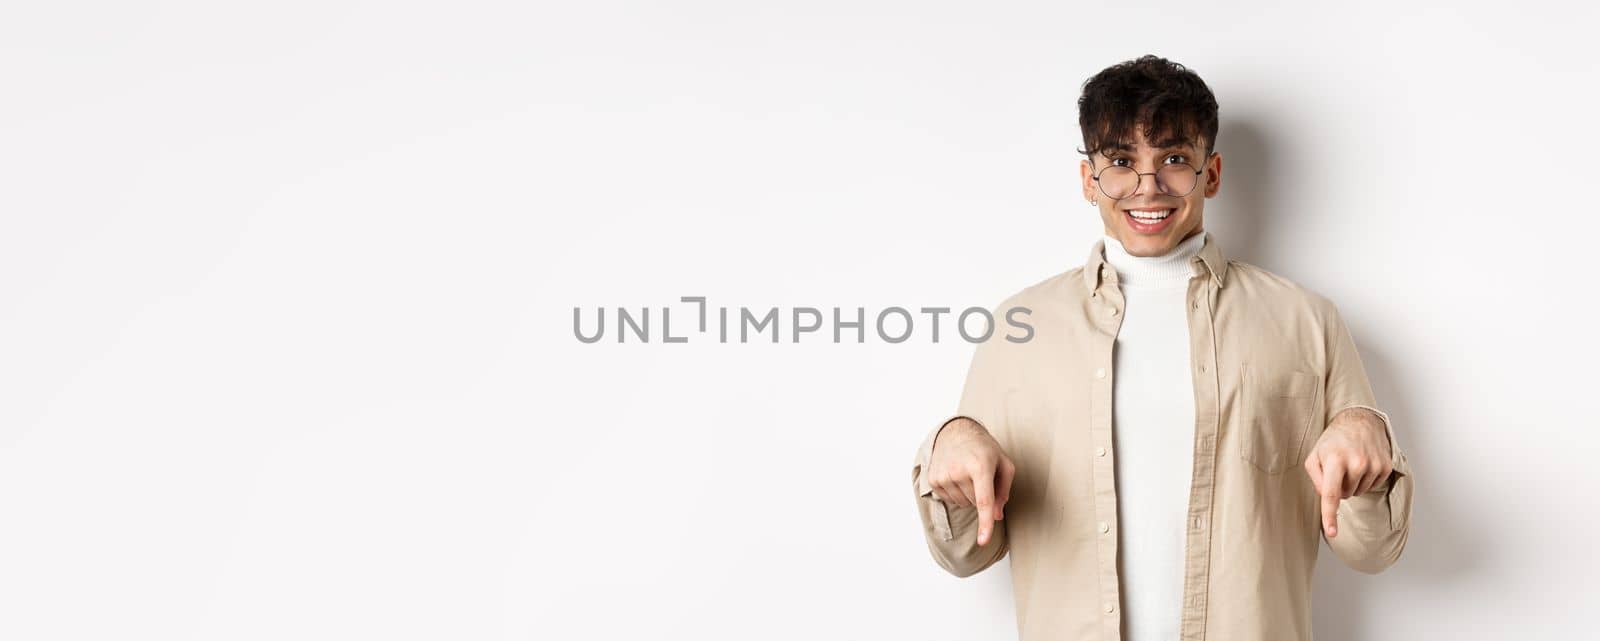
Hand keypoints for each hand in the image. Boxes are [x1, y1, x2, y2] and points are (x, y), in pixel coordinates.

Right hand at [927, 417, 1014, 545]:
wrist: (956, 432)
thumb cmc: (984, 450)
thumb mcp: (1004, 464)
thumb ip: (1004, 492)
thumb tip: (996, 516)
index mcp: (980, 465)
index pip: (983, 501)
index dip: (985, 523)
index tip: (984, 541)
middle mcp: (959, 470)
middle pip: (975, 503)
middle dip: (981, 495)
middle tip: (980, 474)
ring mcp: (943, 475)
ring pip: (963, 503)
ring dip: (968, 494)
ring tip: (967, 473)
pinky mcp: (933, 479)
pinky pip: (950, 499)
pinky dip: (957, 492)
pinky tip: (956, 476)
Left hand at [1303, 408, 1394, 538]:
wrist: (1359, 422)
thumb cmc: (1333, 442)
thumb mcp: (1314, 456)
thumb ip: (1316, 479)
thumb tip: (1327, 497)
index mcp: (1334, 460)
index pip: (1331, 494)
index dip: (1330, 515)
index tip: (1332, 532)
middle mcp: (1356, 462)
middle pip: (1344, 495)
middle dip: (1339, 487)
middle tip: (1338, 468)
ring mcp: (1373, 465)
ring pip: (1358, 492)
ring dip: (1352, 483)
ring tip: (1351, 463)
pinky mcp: (1386, 467)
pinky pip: (1371, 486)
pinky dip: (1364, 480)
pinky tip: (1363, 464)